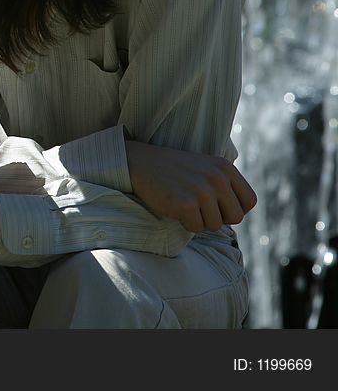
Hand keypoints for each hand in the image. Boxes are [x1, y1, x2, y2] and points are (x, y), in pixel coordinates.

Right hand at [126, 140, 257, 231]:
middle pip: (235, 217)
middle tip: (199, 209)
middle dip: (218, 218)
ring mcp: (202, 191)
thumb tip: (240, 213)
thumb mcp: (206, 168)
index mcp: (225, 168)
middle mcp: (217, 178)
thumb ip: (225, 184)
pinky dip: (184, 223)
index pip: (249, 201)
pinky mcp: (185, 204)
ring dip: (199, 221)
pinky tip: (174, 207)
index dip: (234, 208)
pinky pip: (195, 227)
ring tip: (184, 205)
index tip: (217, 206)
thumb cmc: (173, 170)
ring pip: (215, 225)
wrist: (140, 163)